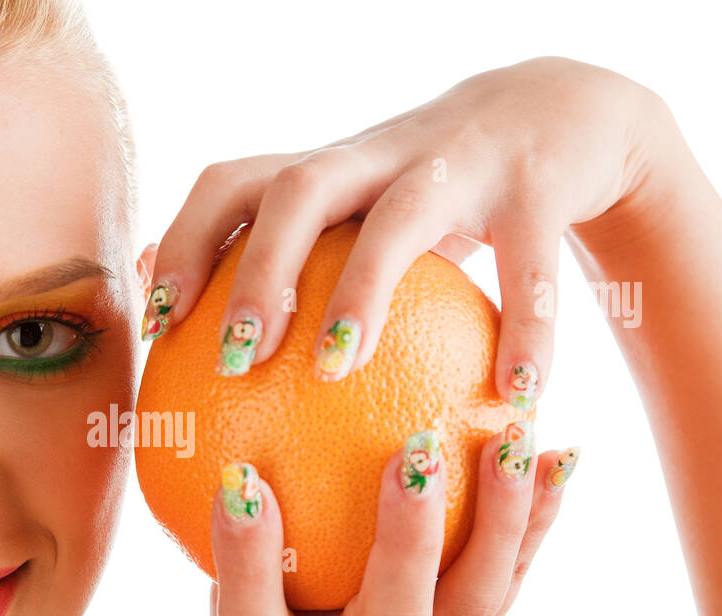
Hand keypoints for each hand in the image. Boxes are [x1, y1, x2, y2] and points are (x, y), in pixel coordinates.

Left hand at [142, 56, 664, 406]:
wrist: (564, 112)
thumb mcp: (365, 221)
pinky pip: (529, 260)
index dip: (185, 244)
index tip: (156, 324)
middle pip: (297, 191)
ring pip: (400, 217)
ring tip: (336, 370)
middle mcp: (379, 156)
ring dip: (362, 292)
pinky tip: (516, 397)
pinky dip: (526, 327)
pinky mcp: (537, 180)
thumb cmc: (436, 198)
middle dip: (256, 273)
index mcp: (328, 170)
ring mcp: (458, 161)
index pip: (233, 184)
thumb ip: (300, 268)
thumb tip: (211, 351)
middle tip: (233, 360)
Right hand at [208, 429, 573, 615]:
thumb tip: (229, 434)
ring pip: (472, 601)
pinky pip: (509, 582)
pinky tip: (558, 456)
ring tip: (512, 437)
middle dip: (405, 537)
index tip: (240, 480)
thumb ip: (236, 559)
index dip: (245, 554)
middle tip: (414, 452)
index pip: (251, 614)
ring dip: (497, 517)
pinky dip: (536, 519)